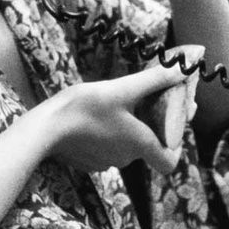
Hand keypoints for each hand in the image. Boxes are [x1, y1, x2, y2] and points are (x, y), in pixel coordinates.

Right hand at [46, 62, 191, 175]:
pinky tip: (102, 114)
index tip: (173, 120)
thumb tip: (185, 67)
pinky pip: (108, 146)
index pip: (169, 161)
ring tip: (125, 101)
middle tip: (153, 97)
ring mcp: (105, 161)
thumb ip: (156, 79)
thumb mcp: (123, 88)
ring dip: (131, 125)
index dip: (175, 144)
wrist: (43, 129)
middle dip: (153, 122)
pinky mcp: (88, 160)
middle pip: (149, 145)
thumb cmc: (84, 108)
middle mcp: (126, 159)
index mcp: (140, 145)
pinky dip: (111, 131)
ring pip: (127, 144)